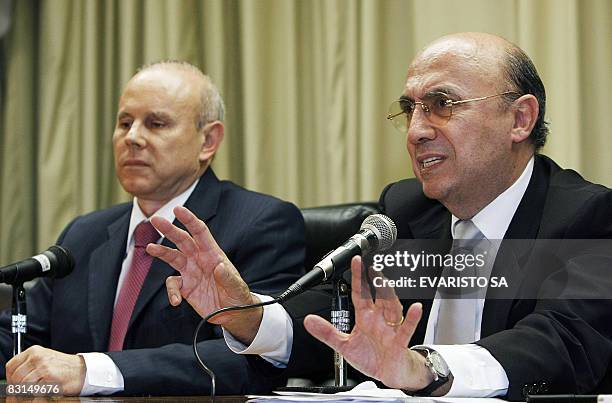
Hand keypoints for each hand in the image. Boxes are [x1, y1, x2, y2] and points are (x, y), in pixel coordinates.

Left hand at [5, 345, 84, 395]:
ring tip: (34, 394)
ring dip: (26, 394)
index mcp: (34, 351)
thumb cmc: (64, 368)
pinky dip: (36, 396)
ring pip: (22, 385)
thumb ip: (29, 366)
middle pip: (15, 377)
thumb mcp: (45, 360)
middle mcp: (37, 356)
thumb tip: (13, 380)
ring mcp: (43, 366)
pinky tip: (43, 393)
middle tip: (22, 395)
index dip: (10, 379)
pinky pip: (34, 390)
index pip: (11, 366)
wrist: (83, 370)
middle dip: (17, 390)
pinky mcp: (48, 376)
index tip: (13, 386)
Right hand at [146, 205, 262, 343]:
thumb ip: (228, 277)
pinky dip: (171, 292)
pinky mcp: (185, 287)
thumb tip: (219, 267)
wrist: (233, 313)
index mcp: (213, 253)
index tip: (178, 209)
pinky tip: (176, 302)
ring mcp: (190, 272)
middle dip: (169, 229)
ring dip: (161, 252)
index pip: (200, 232)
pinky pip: (172, 284)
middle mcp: (199, 259)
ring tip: (150, 249)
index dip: (189, 219)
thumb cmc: (238, 295)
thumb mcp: (237, 287)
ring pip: (172, 257)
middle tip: (155, 219)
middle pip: (182, 240)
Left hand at [303, 256, 434, 391]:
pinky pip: (406, 328)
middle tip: (372, 266)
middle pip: (378, 296)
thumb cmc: (372, 357)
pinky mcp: (400, 342)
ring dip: (389, 295)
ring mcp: (390, 329)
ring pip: (392, 307)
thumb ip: (327, 332)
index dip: (358, 278)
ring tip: (384, 282)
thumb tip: (308, 321)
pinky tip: (415, 308)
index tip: (355, 262)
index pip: (360, 293)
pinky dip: (411, 318)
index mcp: (365, 317)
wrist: (390, 375)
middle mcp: (379, 319)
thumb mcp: (344, 346)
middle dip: (375, 281)